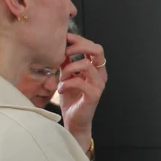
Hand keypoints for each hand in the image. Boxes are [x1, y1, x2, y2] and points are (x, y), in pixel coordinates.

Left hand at [56, 32, 107, 151]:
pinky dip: (66, 83)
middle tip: (64, 53)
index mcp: (96, 68)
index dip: (79, 40)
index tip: (64, 39)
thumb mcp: (66, 76)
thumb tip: (60, 47)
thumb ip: (66, 63)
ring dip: (68, 68)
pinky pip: (79, 81)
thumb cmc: (71, 99)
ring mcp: (99, 85)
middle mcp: (101, 74)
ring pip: (86, 64)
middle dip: (78, 47)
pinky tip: (61, 89)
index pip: (93, 46)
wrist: (75, 122)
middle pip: (97, 49)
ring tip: (61, 78)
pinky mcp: (94, 95)